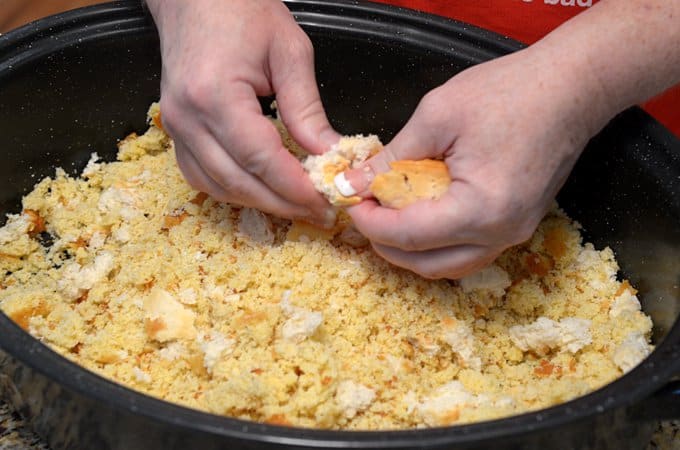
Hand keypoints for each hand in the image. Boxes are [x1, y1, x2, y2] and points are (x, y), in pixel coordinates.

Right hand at [146, 0, 338, 221]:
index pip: (259, 158)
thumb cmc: (241, 10)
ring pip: (218, 187)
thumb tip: (328, 154)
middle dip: (283, 204)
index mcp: (214, 94)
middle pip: (238, 182)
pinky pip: (203, 176)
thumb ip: (307, 108)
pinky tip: (263, 190)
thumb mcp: (289, 51)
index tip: (326, 202)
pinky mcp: (174, 132)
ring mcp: (175, 127)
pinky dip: (235, 190)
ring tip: (298, 206)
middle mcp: (188, 117)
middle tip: (320, 214)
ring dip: (260, 203)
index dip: (294, 187)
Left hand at [342, 47, 607, 278]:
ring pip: (449, 266)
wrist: (571, 87)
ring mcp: (514, 234)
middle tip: (364, 212)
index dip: (370, 223)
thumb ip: (391, 157)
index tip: (351, 202)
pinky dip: (437, 244)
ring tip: (387, 219)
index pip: (409, 236)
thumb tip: (354, 183)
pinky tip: (420, 219)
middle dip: (386, 244)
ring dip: (411, 250)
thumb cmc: (510, 92)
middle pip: (428, 264)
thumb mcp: (437, 116)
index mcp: (481, 209)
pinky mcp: (518, 225)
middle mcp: (501, 233)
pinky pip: (469, 252)